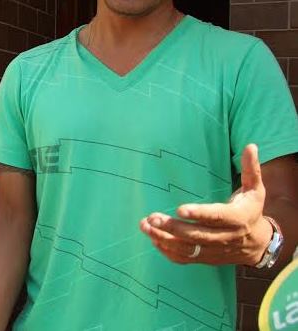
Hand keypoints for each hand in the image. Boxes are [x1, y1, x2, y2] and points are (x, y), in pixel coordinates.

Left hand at [139, 144, 270, 264]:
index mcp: (237, 219)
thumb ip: (251, 169)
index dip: (199, 214)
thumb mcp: (255, 189)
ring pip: (188, 249)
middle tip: (152, 217)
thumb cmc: (251, 210)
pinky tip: (153, 239)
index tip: (180, 209)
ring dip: (165, 239)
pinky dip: (168, 251)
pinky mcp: (206, 258)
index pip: (217, 217)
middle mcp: (225, 237)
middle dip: (174, 227)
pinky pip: (185, 258)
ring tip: (145, 226)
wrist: (257, 243)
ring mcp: (214, 250)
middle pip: (197, 235)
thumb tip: (251, 146)